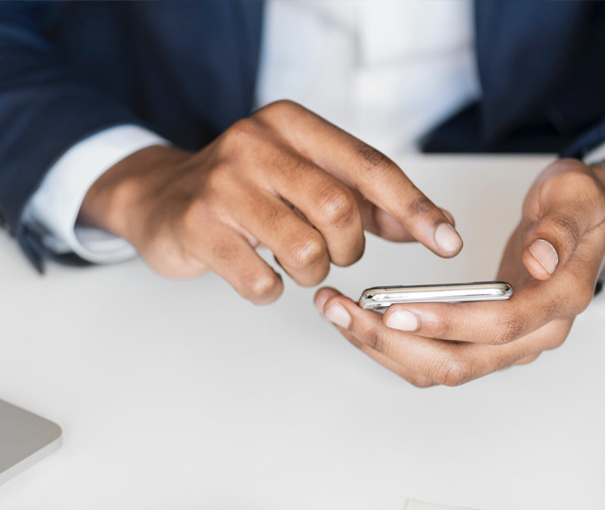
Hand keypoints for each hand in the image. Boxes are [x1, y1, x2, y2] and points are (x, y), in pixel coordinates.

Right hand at [80, 100, 461, 303]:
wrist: (158, 198)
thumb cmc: (242, 190)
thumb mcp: (302, 176)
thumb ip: (364, 198)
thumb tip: (431, 225)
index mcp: (288, 124)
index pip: (368, 166)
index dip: (413, 208)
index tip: (446, 241)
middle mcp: (253, 145)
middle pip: (339, 211)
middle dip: (347, 250)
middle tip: (331, 254)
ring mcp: (221, 186)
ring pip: (305, 252)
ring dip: (310, 274)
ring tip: (290, 263)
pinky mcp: (197, 228)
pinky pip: (262, 282)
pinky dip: (270, 290)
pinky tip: (256, 273)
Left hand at [314, 158, 604, 385]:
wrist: (583, 223)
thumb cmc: (577, 209)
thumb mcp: (575, 197)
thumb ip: (558, 227)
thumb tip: (539, 260)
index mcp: (558, 302)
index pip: (499, 327)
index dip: (446, 322)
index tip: (394, 310)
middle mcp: (533, 336)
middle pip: (457, 362)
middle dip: (392, 341)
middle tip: (342, 310)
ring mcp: (506, 346)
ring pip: (437, 368)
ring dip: (381, 346)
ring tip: (335, 311)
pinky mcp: (481, 342)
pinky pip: (431, 358)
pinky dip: (390, 345)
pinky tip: (357, 319)